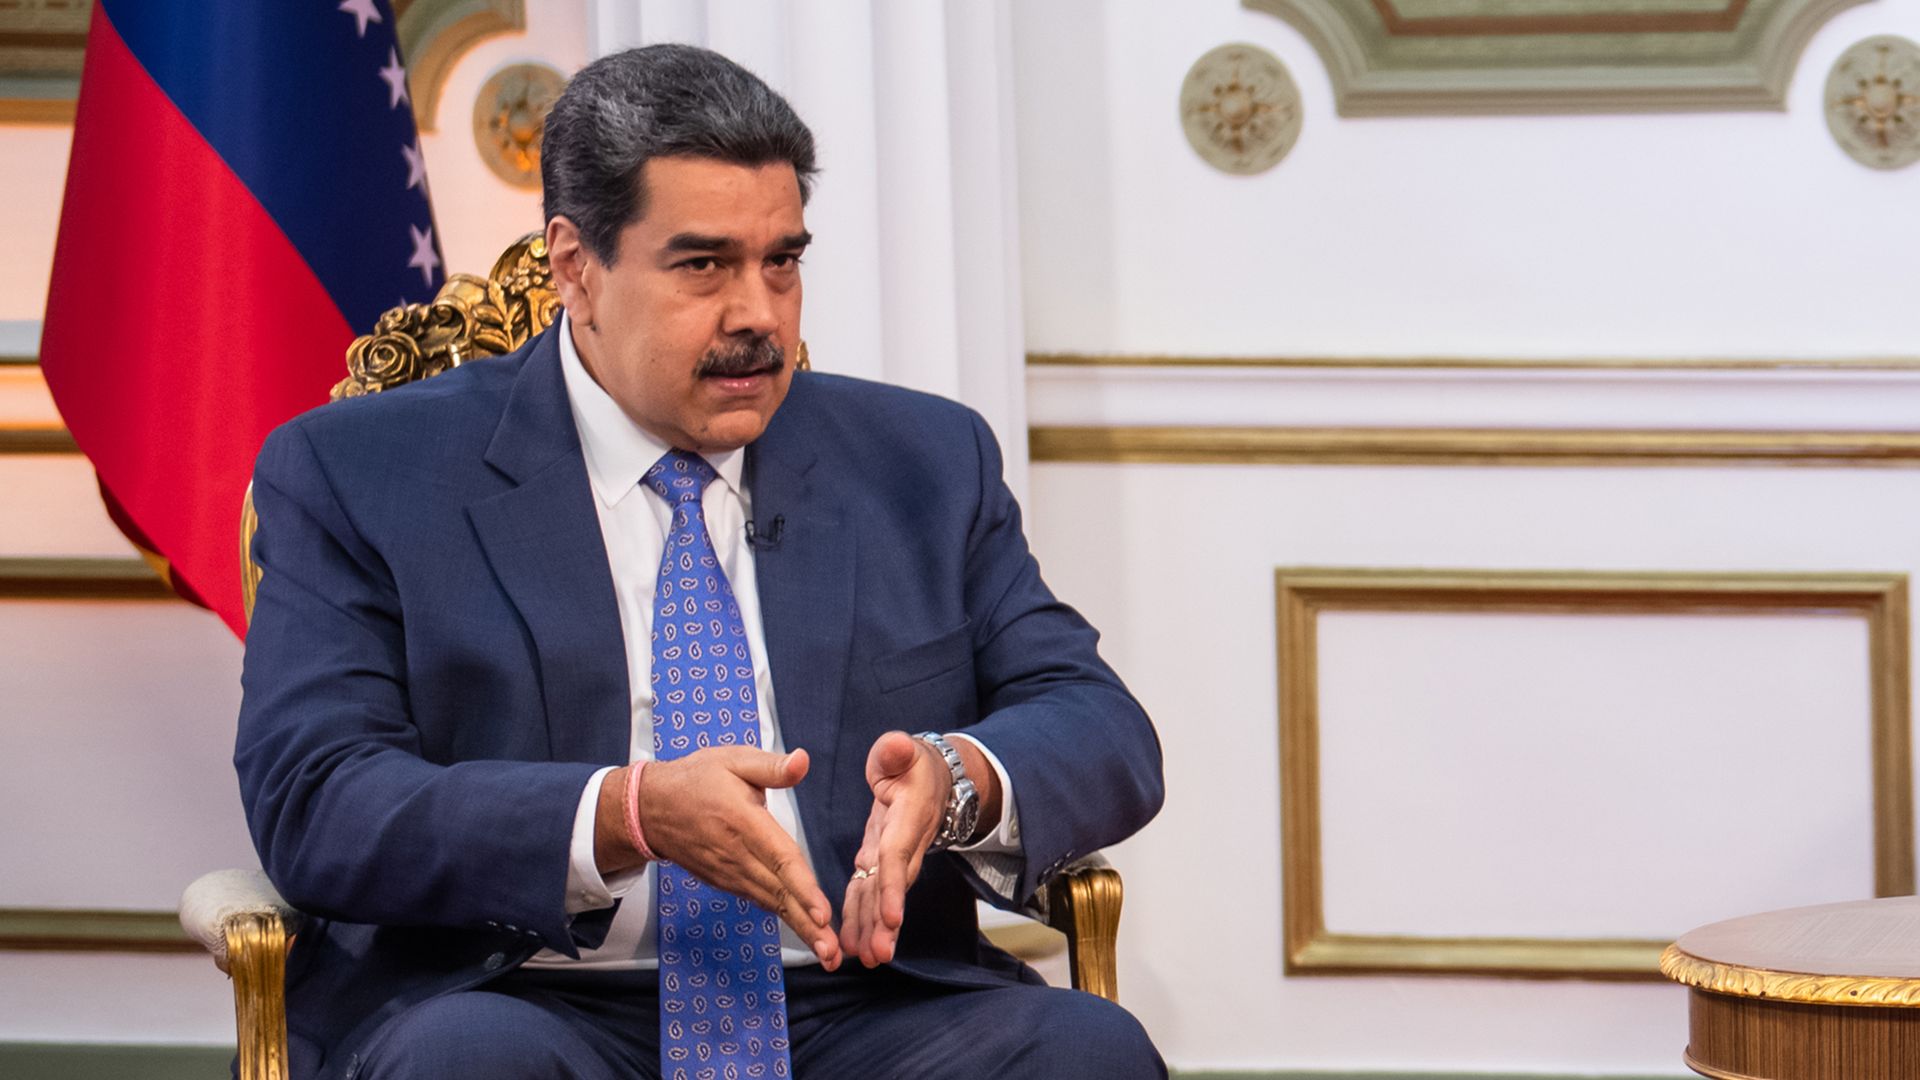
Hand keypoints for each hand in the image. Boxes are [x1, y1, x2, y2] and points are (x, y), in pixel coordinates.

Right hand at [626, 746, 841, 969]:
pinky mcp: (727, 882)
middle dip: (808, 925)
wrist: (649, 810)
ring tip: (828, 953)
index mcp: (744, 822)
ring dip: (800, 929)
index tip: (822, 914)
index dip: (802, 888)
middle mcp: (738, 855)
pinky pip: (760, 900)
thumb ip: (770, 766)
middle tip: (834, 953)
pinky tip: (805, 932)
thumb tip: (803, 760)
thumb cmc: (696, 780)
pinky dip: (783, 918)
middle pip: (779, 893)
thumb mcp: (732, 759)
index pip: (780, 859)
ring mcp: (731, 873)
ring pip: (772, 903)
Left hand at [838, 731, 949, 966]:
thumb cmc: (911, 763)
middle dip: (885, 923)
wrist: (932, 778)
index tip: (892, 918)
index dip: (893, 887)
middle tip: (878, 955)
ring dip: (874, 929)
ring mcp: (892, 857)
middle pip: (892, 888)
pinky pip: (869, 892)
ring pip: (881, 897)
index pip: (898, 856)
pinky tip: (853, 944)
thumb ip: (896, 751)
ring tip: (865, 959)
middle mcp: (903, 845)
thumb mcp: (903, 750)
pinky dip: (862, 918)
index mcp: (907, 818)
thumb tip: (896, 745)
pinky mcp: (879, 861)